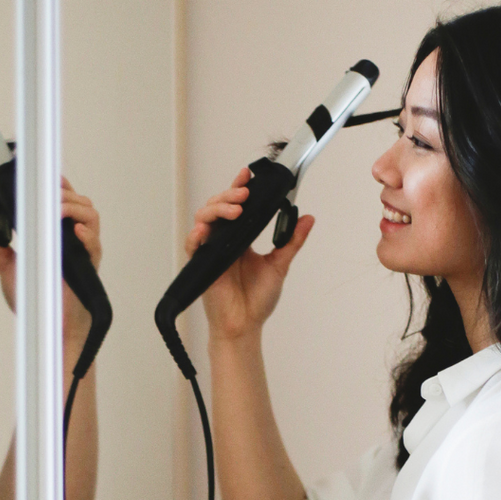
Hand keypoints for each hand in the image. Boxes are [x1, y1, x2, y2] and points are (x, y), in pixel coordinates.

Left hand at [0, 177, 101, 342]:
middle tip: (48, 195)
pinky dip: (86, 233)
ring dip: (75, 207)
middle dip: (65, 193)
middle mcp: (73, 239)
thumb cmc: (35, 300)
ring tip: (58, 209)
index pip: (64, 200)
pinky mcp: (89, 265)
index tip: (46, 175)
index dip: (59, 185)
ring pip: (91, 215)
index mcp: (58, 235)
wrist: (46, 327)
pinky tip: (74, 229)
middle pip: (80, 202)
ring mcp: (83, 250)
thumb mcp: (7, 265)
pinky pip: (94, 243)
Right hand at [187, 167, 314, 341]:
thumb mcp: (280, 265)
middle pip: (217, 206)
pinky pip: (192, 245)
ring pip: (203, 219)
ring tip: (235, 210)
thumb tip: (308, 218)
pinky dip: (196, 235)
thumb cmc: (258, 300)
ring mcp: (210, 250)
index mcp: (240, 237)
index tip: (247, 174)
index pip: (236, 206)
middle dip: (229, 195)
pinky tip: (205, 230)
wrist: (245, 325)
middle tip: (244, 194)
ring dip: (217, 209)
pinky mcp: (201, 264)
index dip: (238, 188)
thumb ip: (292, 241)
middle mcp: (223, 240)